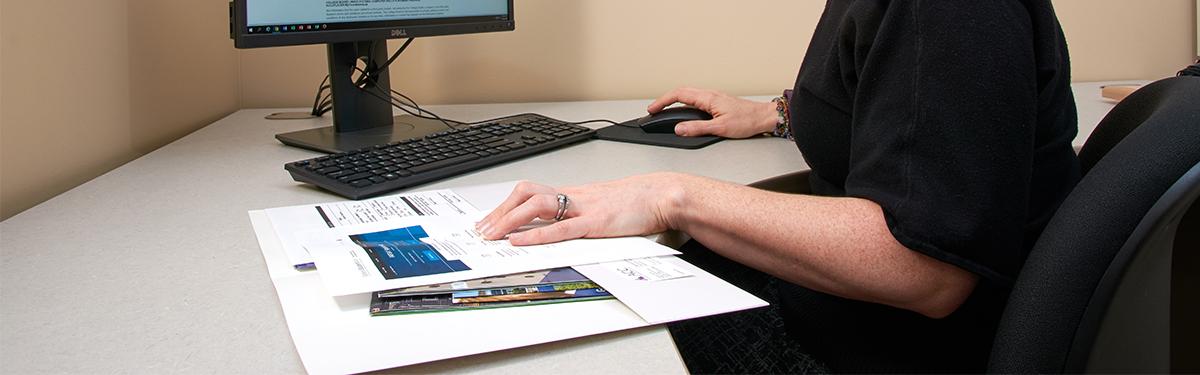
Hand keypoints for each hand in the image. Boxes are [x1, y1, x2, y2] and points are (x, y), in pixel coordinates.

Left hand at [475, 174, 687, 244]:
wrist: (661, 195)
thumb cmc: (636, 201)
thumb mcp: (600, 204)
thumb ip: (577, 213)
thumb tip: (555, 225)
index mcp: (573, 193)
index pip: (530, 191)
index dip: (506, 205)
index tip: (490, 220)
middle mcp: (574, 196)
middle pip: (526, 194)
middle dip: (500, 212)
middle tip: (483, 230)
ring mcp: (584, 208)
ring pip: (537, 206)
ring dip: (510, 221)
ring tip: (494, 235)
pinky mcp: (596, 223)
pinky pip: (561, 228)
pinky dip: (538, 236)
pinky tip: (521, 242)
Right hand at [647, 87, 778, 138]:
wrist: (764, 117)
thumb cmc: (748, 121)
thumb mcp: (720, 128)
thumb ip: (697, 128)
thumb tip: (679, 129)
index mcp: (708, 98)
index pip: (678, 95)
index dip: (662, 101)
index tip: (652, 109)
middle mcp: (709, 94)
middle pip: (680, 92)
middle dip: (664, 100)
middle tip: (653, 110)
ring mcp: (713, 98)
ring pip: (688, 95)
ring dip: (674, 101)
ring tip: (664, 111)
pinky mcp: (717, 103)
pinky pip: (695, 100)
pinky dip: (684, 104)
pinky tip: (683, 113)